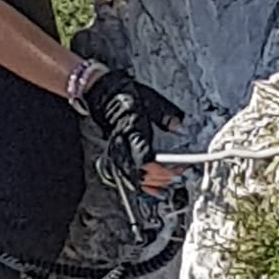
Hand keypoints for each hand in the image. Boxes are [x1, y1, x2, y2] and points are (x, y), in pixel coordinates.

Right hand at [86, 71, 183, 194]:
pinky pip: (126, 175)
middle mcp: (121, 144)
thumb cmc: (123, 95)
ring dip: (151, 184)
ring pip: (131, 178)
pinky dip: (140, 183)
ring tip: (167, 183)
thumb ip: (164, 113)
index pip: (145, 159)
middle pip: (139, 174)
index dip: (161, 170)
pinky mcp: (114, 154)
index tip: (177, 170)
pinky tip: (151, 186)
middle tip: (177, 176)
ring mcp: (116, 151)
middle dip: (160, 180)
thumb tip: (177, 123)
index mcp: (131, 130)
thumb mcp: (149, 99)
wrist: (101, 92)